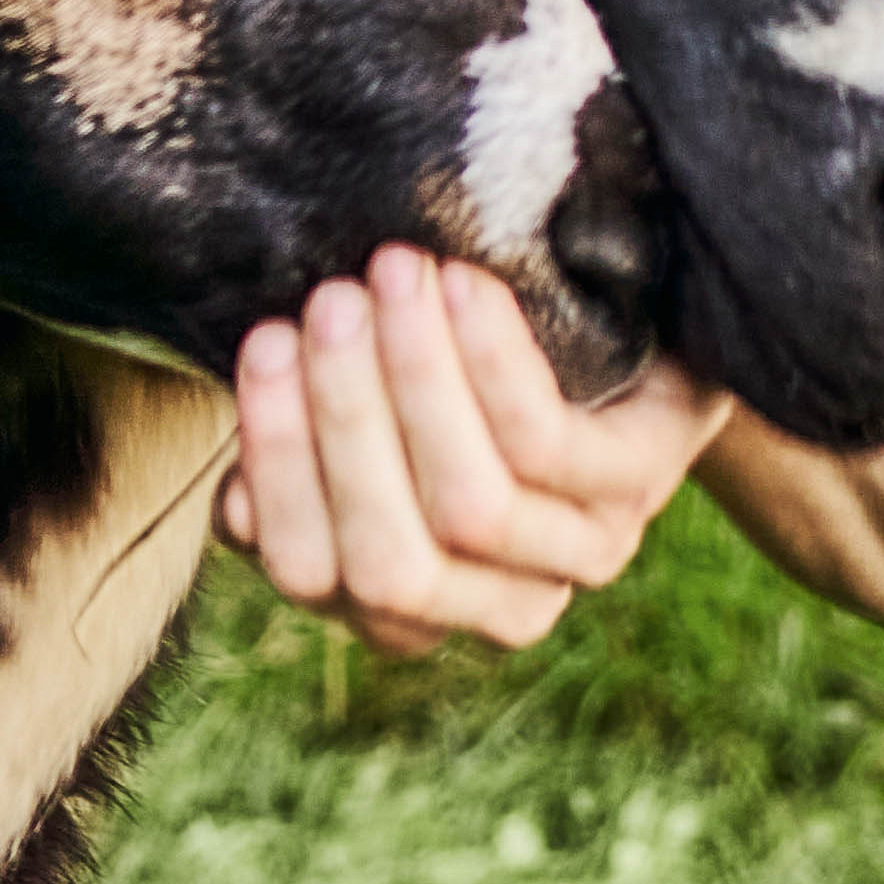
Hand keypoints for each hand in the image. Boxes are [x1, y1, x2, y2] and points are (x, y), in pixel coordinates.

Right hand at [220, 247, 726, 656]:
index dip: (276, 466)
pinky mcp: (636, 491)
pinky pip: (544, 445)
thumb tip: (237, 504)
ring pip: (466, 508)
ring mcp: (578, 555)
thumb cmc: (480, 368)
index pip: (308, 570)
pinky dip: (490, 361)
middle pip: (385, 557)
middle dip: (342, 422)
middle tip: (326, 303)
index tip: (263, 346)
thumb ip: (312, 462)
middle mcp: (498, 606)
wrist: (645, 327)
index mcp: (411, 607)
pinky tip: (461, 286)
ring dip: (415, 380)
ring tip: (391, 276)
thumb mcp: (385, 418)